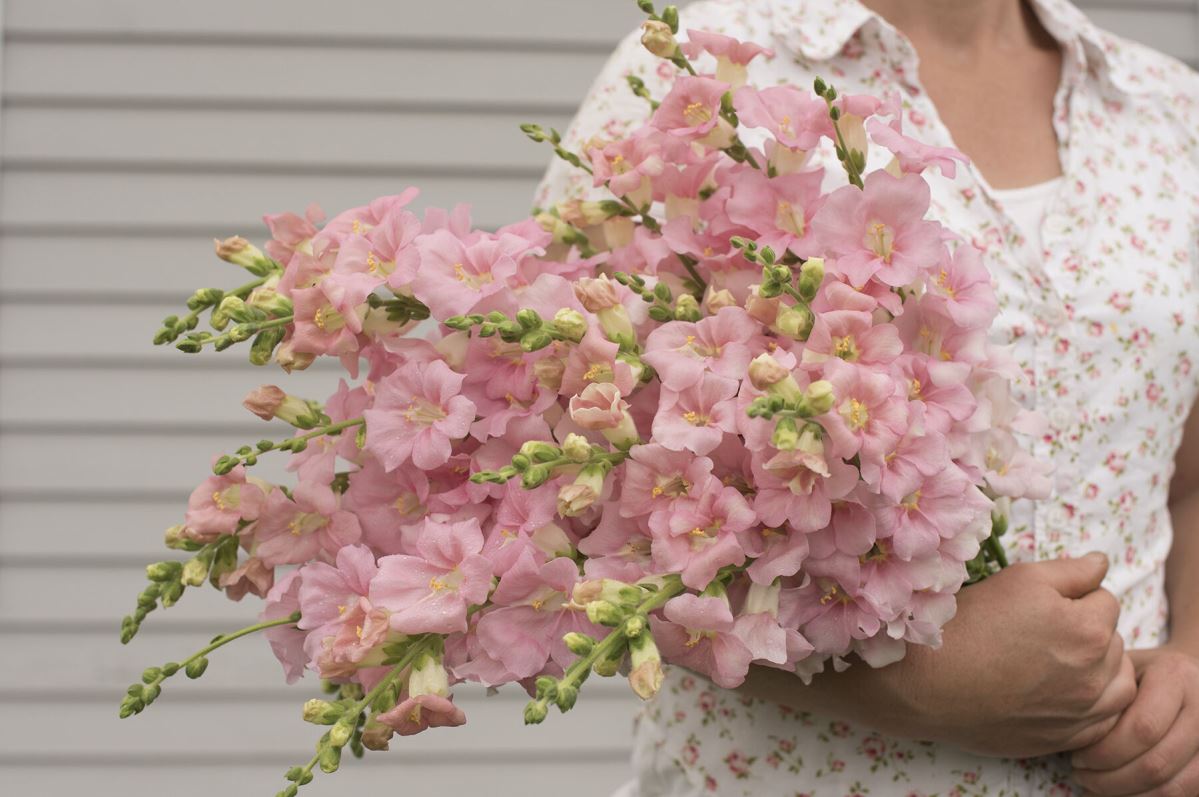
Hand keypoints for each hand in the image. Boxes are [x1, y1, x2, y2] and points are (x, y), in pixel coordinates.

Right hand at [741, 551, 1136, 757]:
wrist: (926, 684)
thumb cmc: (968, 623)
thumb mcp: (1019, 579)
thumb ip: (1071, 570)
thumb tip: (1101, 565)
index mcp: (1088, 629)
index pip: (1104, 598)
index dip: (1073, 593)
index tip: (1039, 601)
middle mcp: (1096, 674)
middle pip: (1113, 640)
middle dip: (1088, 630)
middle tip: (1040, 630)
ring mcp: (1083, 713)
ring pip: (1117, 682)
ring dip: (1099, 668)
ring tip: (1057, 661)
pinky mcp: (1065, 739)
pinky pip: (1103, 720)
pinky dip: (1091, 704)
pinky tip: (1059, 692)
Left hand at [1071, 645, 1198, 795]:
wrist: (1190, 674)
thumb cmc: (1143, 672)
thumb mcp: (1124, 669)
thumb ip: (1107, 695)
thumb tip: (1068, 733)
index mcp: (1176, 676)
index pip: (1142, 728)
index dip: (1105, 752)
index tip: (1076, 758)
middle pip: (1156, 763)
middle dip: (1111, 779)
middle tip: (1080, 776)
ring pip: (1174, 787)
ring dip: (1128, 795)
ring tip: (1093, 788)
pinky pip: (1185, 794)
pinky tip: (1118, 795)